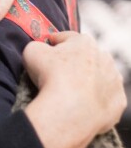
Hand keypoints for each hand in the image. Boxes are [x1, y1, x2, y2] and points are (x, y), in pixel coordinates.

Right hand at [24, 32, 126, 147]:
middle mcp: (104, 58)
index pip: (65, 37)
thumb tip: (38, 50)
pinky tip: (79, 107)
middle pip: (85, 58)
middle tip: (54, 74)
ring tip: (67, 93)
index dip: (52, 43)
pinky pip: (104, 100)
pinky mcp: (117, 104)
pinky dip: (94, 102)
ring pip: (98, 78)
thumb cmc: (49, 77)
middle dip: (71, 63)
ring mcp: (113, 82)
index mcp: (83, 42)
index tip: (45, 50)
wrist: (70, 109)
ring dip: (85, 82)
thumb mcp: (30, 53)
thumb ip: (35, 46)